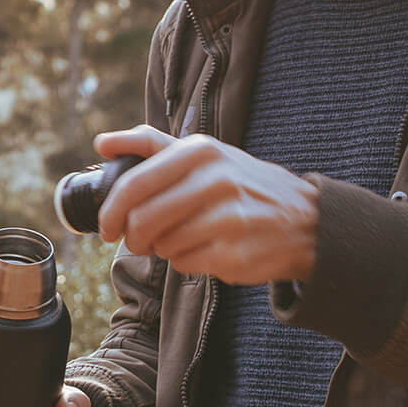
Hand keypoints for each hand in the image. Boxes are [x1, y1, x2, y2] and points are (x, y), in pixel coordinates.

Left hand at [95, 125, 318, 284]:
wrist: (306, 220)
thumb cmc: (242, 185)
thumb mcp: (204, 153)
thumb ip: (151, 145)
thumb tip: (101, 143)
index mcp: (200, 151)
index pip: (134, 184)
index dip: (111, 211)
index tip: (106, 227)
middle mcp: (215, 179)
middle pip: (142, 220)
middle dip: (133, 237)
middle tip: (138, 241)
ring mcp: (227, 217)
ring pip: (162, 244)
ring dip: (162, 249)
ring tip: (183, 238)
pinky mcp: (234, 252)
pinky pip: (185, 263)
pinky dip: (185, 261)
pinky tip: (205, 250)